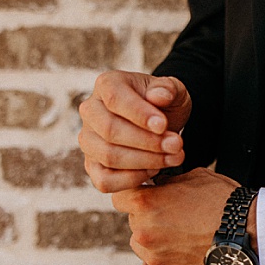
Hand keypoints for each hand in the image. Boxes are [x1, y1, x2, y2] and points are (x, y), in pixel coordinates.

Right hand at [78, 71, 190, 192]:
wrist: (159, 123)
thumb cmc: (163, 103)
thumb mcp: (172, 89)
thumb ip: (168, 89)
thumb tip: (159, 96)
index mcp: (106, 84)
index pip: (115, 99)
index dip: (139, 114)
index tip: (163, 126)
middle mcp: (91, 111)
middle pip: (110, 130)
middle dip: (146, 141)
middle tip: (176, 145)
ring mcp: (88, 140)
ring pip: (108, 156)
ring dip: (144, 161)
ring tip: (173, 157)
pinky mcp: (92, 166)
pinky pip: (104, 180)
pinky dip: (131, 180)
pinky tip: (154, 170)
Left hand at [114, 168, 249, 264]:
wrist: (247, 233)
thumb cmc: (223, 200)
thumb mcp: (193, 176)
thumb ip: (167, 183)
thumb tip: (155, 185)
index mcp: (146, 203)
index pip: (120, 196)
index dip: (133, 192)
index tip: (146, 192)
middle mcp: (143, 231)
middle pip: (134, 221)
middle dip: (149, 215)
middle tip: (175, 214)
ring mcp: (153, 258)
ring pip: (141, 245)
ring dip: (154, 240)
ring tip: (182, 235)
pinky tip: (176, 255)